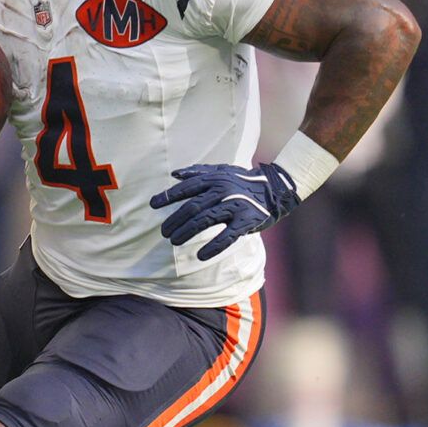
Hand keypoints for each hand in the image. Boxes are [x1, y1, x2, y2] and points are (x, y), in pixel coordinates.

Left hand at [151, 162, 300, 260]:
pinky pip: (227, 237)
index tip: (153, 205)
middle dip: (175, 221)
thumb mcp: (221, 170)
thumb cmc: (242, 181)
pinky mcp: (246, 221)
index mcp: (214, 179)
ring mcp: (235, 206)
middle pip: (192, 207)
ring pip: (205, 221)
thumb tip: (174, 174)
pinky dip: (213, 247)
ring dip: (186, 232)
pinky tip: (200, 256)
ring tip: (174, 241)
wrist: (274, 189)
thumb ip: (198, 172)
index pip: (186, 188)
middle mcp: (222, 191)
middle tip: (164, 232)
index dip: (168, 196)